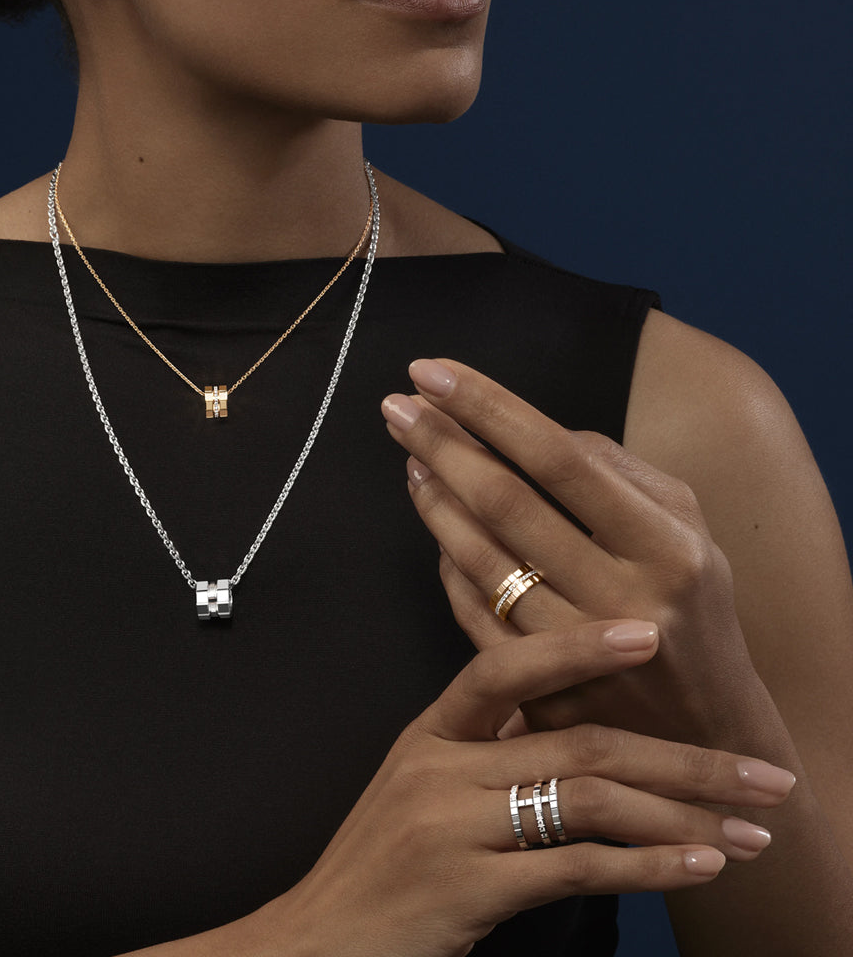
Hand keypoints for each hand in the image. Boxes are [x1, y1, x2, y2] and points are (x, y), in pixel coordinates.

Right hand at [272, 621, 792, 956]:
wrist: (318, 937)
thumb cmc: (381, 862)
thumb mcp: (419, 786)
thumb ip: (482, 747)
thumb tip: (556, 716)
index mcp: (430, 732)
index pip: (504, 669)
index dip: (577, 647)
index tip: (651, 632)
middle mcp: (439, 767)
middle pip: (578, 742)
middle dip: (682, 757)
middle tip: (762, 771)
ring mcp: (451, 827)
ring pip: (586, 800)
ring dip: (682, 815)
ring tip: (751, 831)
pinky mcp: (467, 890)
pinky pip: (574, 868)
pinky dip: (647, 866)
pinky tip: (698, 865)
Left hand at [381, 358, 772, 746]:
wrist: (706, 731)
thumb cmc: (692, 607)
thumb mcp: (688, 529)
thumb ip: (619, 472)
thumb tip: (533, 433)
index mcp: (665, 544)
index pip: (559, 457)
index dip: (488, 409)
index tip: (431, 372)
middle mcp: (621, 598)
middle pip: (506, 504)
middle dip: (442, 446)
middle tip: (396, 406)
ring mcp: (575, 652)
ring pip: (480, 560)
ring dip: (434, 501)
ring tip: (409, 457)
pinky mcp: (542, 692)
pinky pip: (473, 613)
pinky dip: (446, 564)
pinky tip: (435, 525)